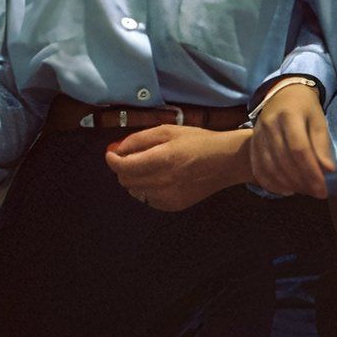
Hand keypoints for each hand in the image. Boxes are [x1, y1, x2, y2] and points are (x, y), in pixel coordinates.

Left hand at [104, 124, 256, 213]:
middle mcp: (163, 181)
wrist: (225, 161)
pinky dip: (147, 189)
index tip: (111, 153)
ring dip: (134, 179)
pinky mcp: (174, 206)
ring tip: (148, 167)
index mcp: (162, 159)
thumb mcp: (168, 131)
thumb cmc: (197, 141)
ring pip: (134, 191)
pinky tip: (160, 179)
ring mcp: (168, 197)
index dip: (112, 159)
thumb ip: (140, 139)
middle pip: (125, 180)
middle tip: (131, 157)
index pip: (123, 166)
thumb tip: (117, 149)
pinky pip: (148, 199)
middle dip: (123, 168)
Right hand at [247, 78, 336, 196]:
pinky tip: (286, 190)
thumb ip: (322, 144)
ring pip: (270, 167)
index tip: (323, 189)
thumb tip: (328, 171)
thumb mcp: (318, 120)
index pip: (299, 149)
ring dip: (288, 184)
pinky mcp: (252, 143)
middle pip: (284, 161)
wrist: (282, 92)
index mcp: (289, 116)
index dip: (311, 172)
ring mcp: (257, 135)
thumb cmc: (305, 107)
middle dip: (302, 182)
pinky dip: (271, 183)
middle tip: (317, 193)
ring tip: (304, 191)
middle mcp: (269, 125)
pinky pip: (258, 168)